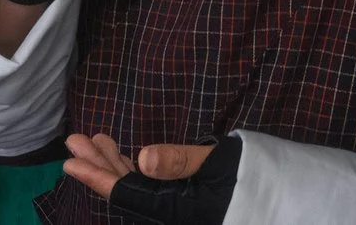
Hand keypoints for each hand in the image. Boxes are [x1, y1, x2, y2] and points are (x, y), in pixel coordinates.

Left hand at [66, 134, 240, 224]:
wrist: (285, 197)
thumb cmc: (255, 176)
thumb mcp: (219, 162)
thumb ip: (181, 161)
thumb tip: (143, 159)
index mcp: (175, 210)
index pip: (126, 194)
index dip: (96, 177)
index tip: (71, 161)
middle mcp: (171, 215)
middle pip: (127, 193)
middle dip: (99, 165)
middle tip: (74, 140)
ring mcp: (177, 211)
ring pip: (138, 190)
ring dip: (114, 164)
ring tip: (94, 140)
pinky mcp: (184, 204)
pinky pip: (152, 191)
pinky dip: (135, 171)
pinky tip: (126, 157)